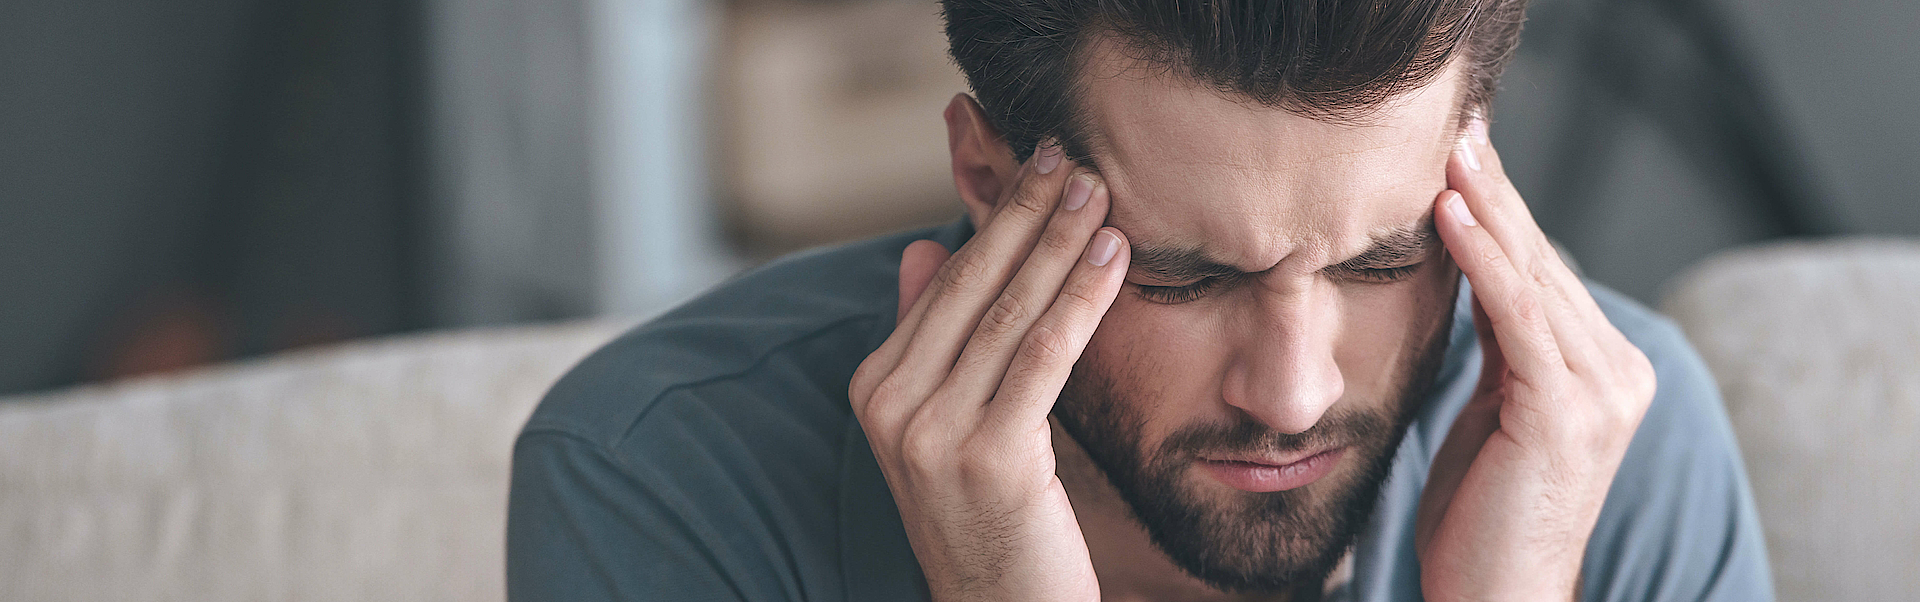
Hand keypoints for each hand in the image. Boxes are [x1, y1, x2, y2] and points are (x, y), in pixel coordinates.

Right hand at [849, 141, 1128, 601]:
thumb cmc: (989, 520)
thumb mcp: (946, 427)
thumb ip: (932, 340)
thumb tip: (924, 250)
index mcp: (875, 388)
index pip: (945, 284)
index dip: (995, 220)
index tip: (1038, 168)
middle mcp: (892, 406)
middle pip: (972, 285)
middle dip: (1026, 213)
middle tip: (1072, 156)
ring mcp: (933, 432)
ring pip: (1010, 311)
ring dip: (1061, 242)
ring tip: (1101, 193)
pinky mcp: (989, 455)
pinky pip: (1042, 355)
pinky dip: (1081, 298)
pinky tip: (1111, 258)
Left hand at [1415, 120, 1657, 600]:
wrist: (1498, 598)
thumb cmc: (1482, 516)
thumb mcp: (1491, 411)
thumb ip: (1498, 347)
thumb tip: (1471, 275)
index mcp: (1603, 371)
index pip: (1544, 274)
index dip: (1503, 214)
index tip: (1464, 159)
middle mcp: (1617, 373)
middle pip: (1544, 264)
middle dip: (1497, 196)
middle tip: (1459, 134)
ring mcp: (1601, 391)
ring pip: (1533, 279)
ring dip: (1487, 211)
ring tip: (1448, 158)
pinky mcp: (1567, 409)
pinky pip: (1518, 315)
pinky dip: (1483, 259)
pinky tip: (1450, 216)